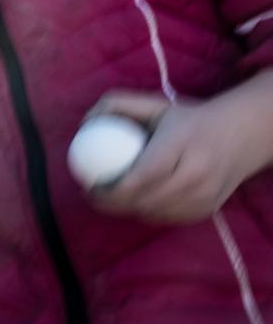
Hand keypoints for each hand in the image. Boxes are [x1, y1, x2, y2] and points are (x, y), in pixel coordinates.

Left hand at [85, 90, 269, 223]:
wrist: (239, 136)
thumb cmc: (187, 119)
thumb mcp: (154, 104)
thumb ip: (116, 105)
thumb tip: (85, 124)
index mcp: (181, 144)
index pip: (144, 175)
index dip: (113, 188)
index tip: (90, 185)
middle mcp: (197, 173)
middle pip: (146, 199)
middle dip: (112, 203)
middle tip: (92, 194)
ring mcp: (205, 195)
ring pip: (155, 213)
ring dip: (127, 211)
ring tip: (109, 198)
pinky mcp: (208, 210)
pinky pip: (168, 219)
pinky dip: (148, 213)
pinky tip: (135, 202)